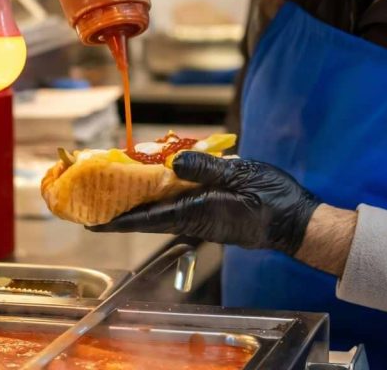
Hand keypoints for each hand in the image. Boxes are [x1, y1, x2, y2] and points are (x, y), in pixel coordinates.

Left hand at [89, 152, 320, 255]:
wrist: (296, 222)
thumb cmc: (272, 200)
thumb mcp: (240, 176)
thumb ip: (206, 168)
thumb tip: (171, 163)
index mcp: (197, 212)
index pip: (147, 217)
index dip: (116, 219)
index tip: (90, 221)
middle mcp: (194, 219)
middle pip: (147, 215)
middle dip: (119, 208)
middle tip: (92, 200)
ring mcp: (202, 218)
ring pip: (160, 210)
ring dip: (137, 201)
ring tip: (115, 187)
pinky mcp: (211, 214)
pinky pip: (177, 205)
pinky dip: (159, 196)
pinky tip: (154, 183)